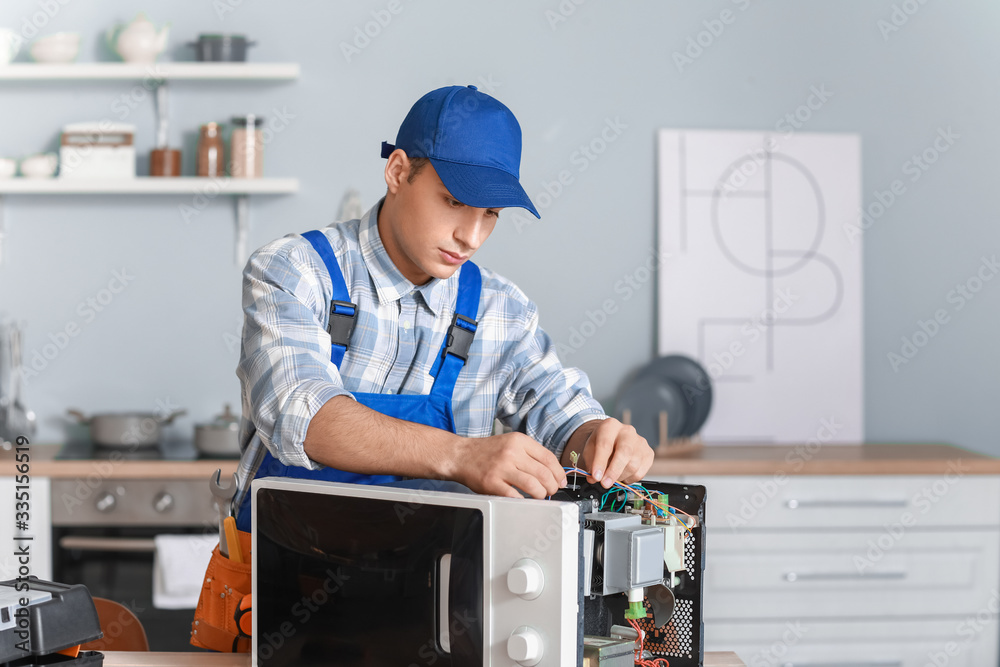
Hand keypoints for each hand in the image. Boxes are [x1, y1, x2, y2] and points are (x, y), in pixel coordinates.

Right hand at [453, 432, 567, 498]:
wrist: (461, 455)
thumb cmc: (487, 451)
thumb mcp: (511, 443)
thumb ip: (530, 454)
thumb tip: (553, 471)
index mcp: (519, 441)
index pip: (548, 458)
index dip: (558, 473)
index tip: (561, 481)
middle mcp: (511, 452)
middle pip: (544, 474)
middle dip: (552, 487)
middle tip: (551, 491)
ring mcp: (501, 468)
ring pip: (533, 486)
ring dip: (541, 495)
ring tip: (539, 496)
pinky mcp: (492, 483)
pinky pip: (515, 496)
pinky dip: (524, 501)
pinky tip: (524, 500)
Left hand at [576, 418, 653, 487]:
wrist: (614, 438)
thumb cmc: (602, 443)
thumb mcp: (590, 450)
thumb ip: (591, 464)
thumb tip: (593, 478)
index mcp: (610, 426)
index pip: (606, 444)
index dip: (600, 462)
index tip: (596, 477)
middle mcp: (627, 431)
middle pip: (624, 453)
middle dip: (613, 471)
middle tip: (605, 484)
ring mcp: (640, 442)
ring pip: (633, 465)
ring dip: (620, 477)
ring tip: (611, 477)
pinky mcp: (649, 453)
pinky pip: (640, 472)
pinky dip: (629, 479)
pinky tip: (622, 475)